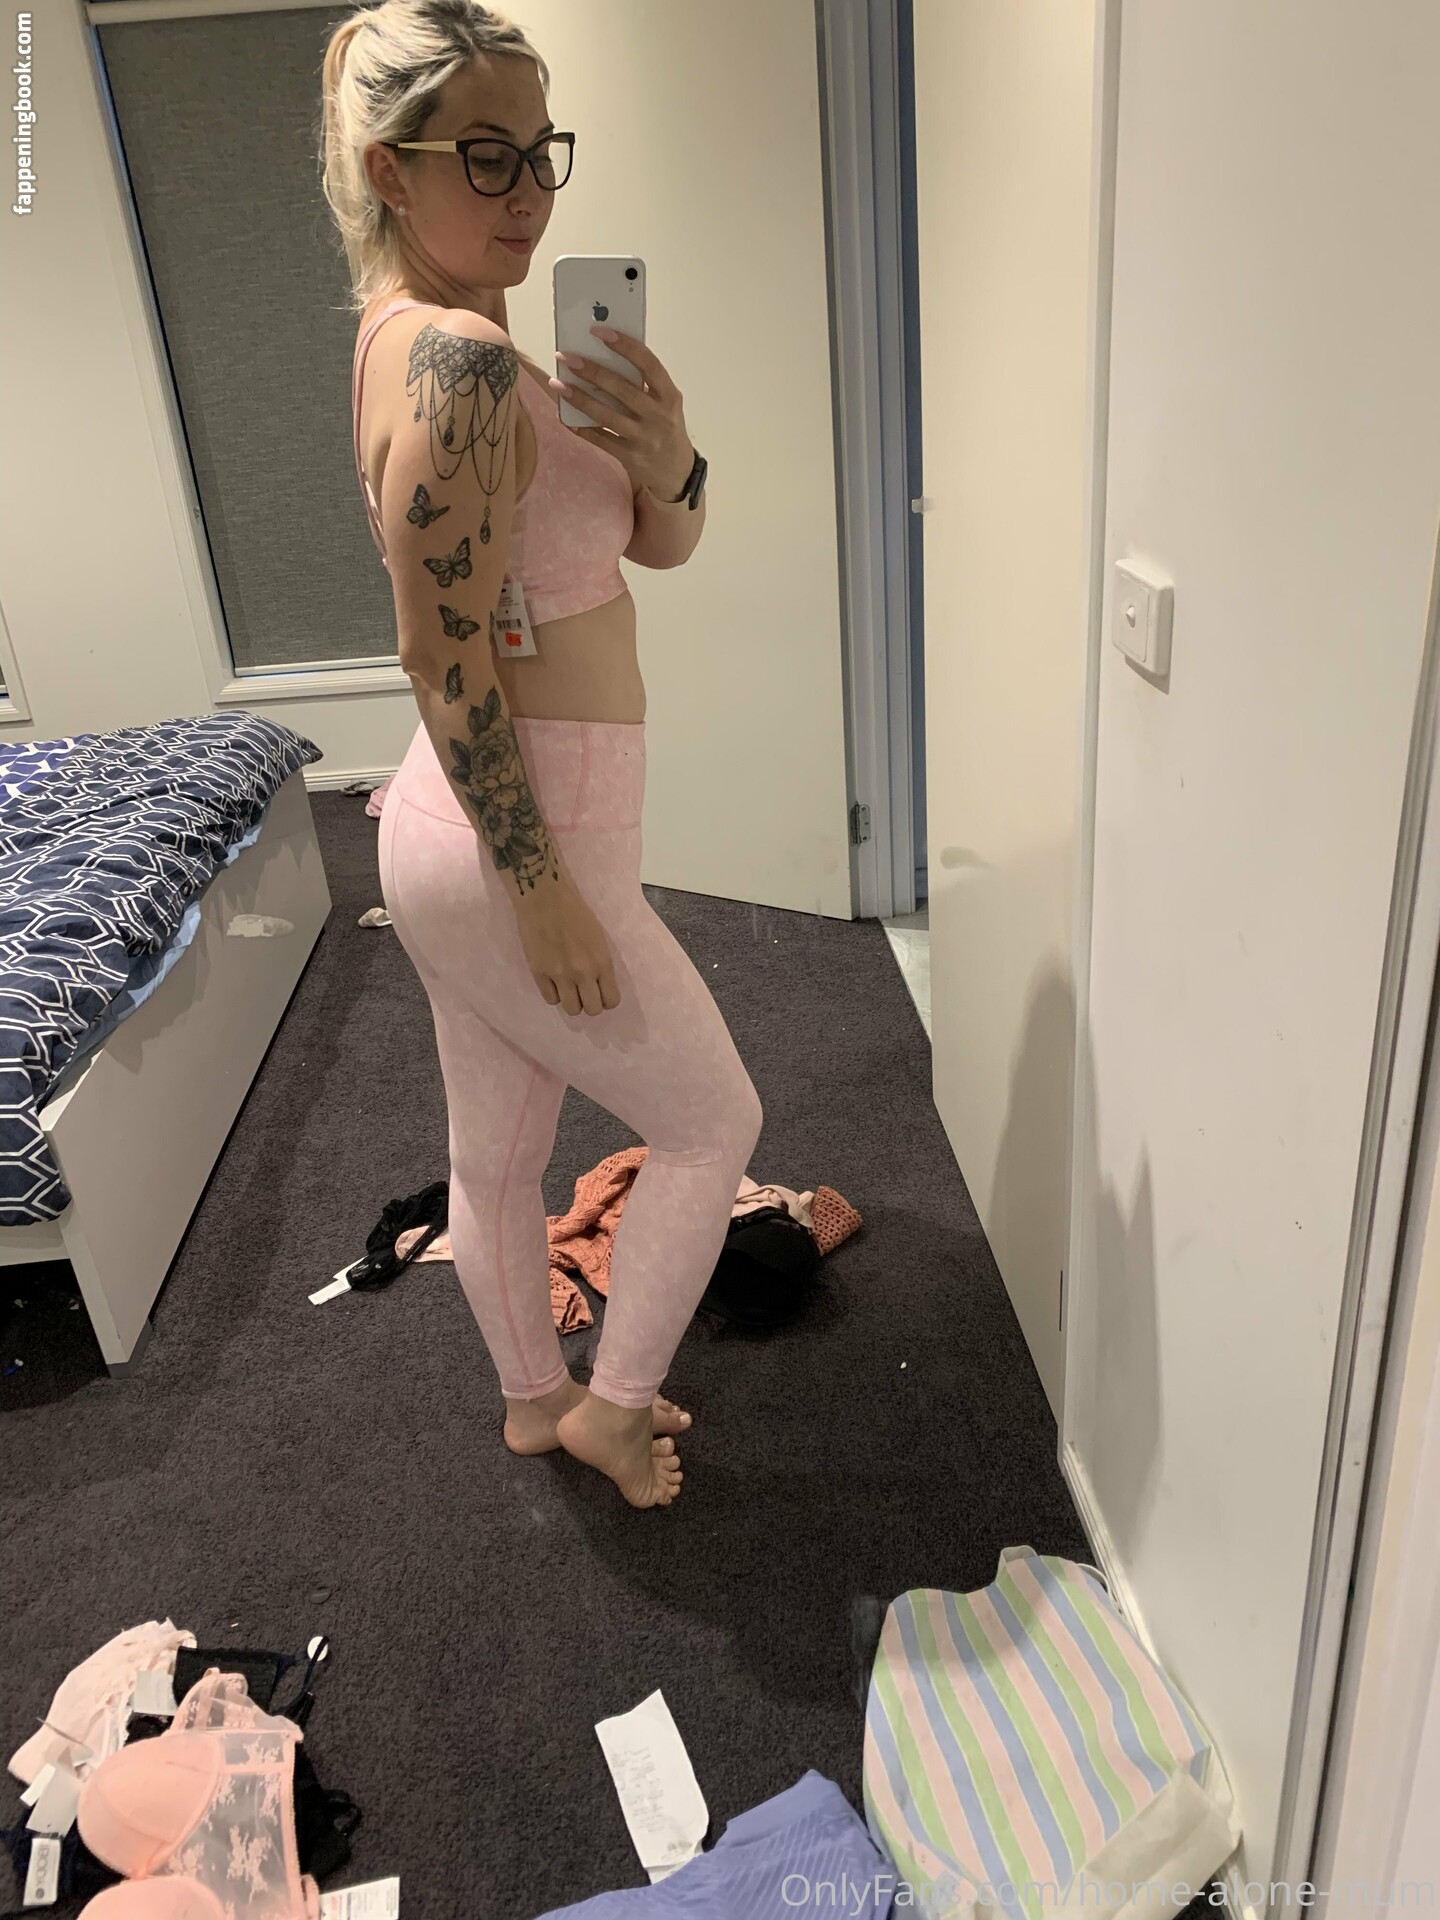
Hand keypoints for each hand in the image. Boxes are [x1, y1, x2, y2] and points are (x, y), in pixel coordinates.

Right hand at [513, 870, 621, 1015]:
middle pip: (592, 1009)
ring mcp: (560, 975)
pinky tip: (553, 981)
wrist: (545, 899)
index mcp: (602, 962)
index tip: (600, 992)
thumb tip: (598, 985)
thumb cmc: (576, 912)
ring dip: (572, 1001)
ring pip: (571, 1009)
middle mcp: (583, 973)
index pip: (611, 1000)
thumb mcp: (599, 939)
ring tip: (568, 988)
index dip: (606, 1000)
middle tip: (584, 992)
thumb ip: (600, 964)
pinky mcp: (539, 973)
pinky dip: (554, 994)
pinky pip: (551, 1000)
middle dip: (590, 1004)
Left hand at [548, 328, 695, 501]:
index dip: (625, 346)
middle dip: (591, 370)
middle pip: (621, 389)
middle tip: (566, 357)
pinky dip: (580, 427)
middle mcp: (658, 416)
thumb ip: (644, 383)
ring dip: (579, 398)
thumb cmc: (665, 426)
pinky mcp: (629, 456)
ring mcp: (643, 438)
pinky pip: (600, 439)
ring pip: (606, 415)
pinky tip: (564, 415)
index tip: (600, 332)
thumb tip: (604, 356)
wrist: (676, 471)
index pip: (648, 364)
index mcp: (669, 396)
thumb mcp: (665, 402)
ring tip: (558, 383)